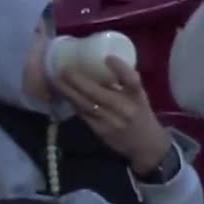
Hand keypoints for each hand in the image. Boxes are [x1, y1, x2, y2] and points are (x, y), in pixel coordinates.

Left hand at [55, 57, 170, 174]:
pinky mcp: (101, 131)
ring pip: (86, 105)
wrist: (146, 146)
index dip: (121, 68)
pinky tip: (63, 95)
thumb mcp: (138, 96)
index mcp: (137, 96)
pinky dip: (73, 103)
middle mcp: (125, 109)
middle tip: (64, 69)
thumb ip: (124, 82)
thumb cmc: (141, 114)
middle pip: (99, 94)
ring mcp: (111, 122)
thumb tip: (100, 62)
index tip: (108, 58)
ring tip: (57, 81)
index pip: (132, 81)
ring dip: (69, 92)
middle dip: (79, 81)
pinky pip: (84, 115)